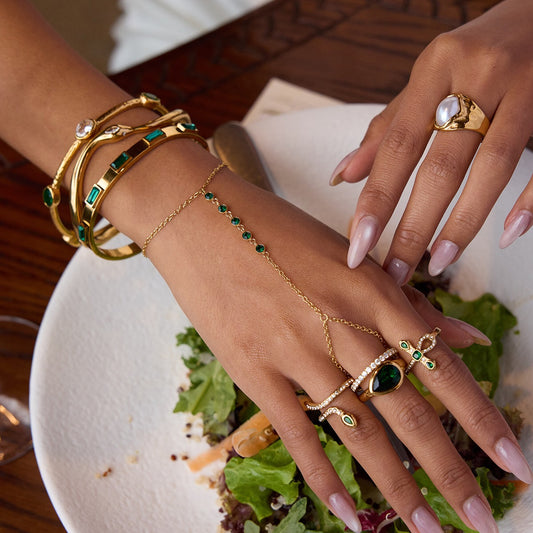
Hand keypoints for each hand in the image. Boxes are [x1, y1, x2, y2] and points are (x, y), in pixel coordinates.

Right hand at [144, 159, 530, 531]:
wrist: (205, 220)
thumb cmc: (279, 231)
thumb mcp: (349, 255)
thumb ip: (406, 301)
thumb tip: (462, 335)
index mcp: (373, 292)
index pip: (441, 366)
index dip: (482, 418)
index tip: (515, 460)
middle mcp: (344, 326)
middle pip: (409, 411)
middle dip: (451, 471)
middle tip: (481, 520)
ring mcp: (298, 352)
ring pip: (360, 432)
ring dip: (397, 488)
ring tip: (426, 529)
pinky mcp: (256, 370)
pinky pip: (298, 434)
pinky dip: (324, 478)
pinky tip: (349, 514)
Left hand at [330, 0, 532, 283]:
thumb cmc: (474, 54)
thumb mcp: (426, 79)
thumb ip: (387, 128)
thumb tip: (342, 176)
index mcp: (436, 66)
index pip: (397, 145)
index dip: (376, 198)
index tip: (357, 243)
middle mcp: (479, 73)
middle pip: (440, 165)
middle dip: (413, 226)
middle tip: (395, 270)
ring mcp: (526, 87)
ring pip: (491, 168)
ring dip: (462, 224)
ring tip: (437, 263)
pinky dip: (527, 201)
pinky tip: (507, 235)